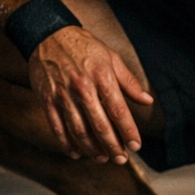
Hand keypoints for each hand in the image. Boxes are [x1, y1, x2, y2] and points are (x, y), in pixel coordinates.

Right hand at [28, 26, 152, 163]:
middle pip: (99, 125)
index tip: (135, 146)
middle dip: (112, 145)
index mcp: (102, 77)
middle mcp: (82, 88)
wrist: (49, 35)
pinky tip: (76, 153)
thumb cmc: (85, 47)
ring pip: (78, 130)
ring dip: (91, 148)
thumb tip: (147, 100)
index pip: (118, 110)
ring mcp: (62, 95)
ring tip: (102, 158)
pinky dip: (66, 143)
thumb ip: (129, 82)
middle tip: (121, 159)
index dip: (128, 131)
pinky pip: (57, 127)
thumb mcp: (111, 59)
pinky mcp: (47, 99)